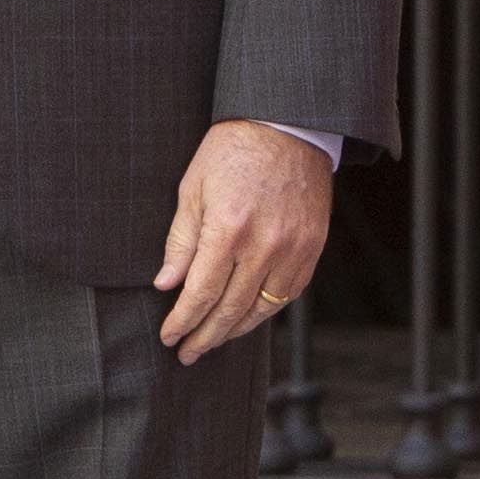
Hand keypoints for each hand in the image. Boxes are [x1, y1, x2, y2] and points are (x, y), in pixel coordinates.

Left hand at [155, 122, 333, 360]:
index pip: (201, 293)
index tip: (170, 336)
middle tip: (187, 353)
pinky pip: (288, 294)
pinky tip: (247, 318)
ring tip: (213, 341)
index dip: (183, 320)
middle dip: (205, 336)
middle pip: (230, 309)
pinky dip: (265, 311)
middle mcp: (264, 245)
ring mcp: (293, 249)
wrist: (287, 126)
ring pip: (262, 309)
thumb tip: (167, 284)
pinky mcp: (312, 248)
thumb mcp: (193, 188)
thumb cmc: (233, 150)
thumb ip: (181, 241)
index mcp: (228, 229)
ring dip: (234, 331)